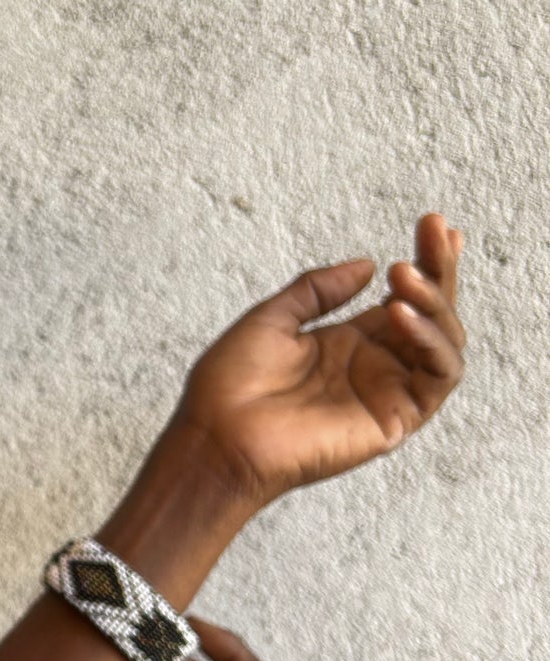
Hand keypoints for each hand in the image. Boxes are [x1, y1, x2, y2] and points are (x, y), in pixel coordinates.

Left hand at [171, 212, 466, 506]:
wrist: (216, 436)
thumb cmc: (231, 386)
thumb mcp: (272, 319)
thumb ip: (318, 290)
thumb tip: (366, 264)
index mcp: (349, 343)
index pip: (404, 298)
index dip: (426, 262)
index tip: (435, 223)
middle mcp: (375, 366)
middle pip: (432, 313)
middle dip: (441, 269)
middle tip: (438, 230)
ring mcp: (388, 393)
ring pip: (445, 343)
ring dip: (435, 302)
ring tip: (404, 274)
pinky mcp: (396, 419)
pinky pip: (437, 378)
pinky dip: (430, 341)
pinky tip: (398, 313)